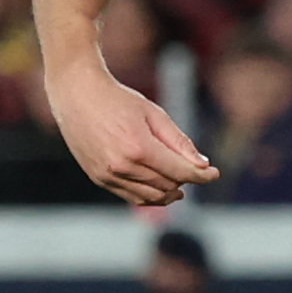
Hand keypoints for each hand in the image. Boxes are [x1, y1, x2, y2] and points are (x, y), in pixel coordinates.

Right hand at [47, 64, 216, 204]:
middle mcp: (121, 166)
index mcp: (139, 148)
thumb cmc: (119, 100)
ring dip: (170, 192)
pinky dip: (150, 195)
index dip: (202, 176)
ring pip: (151, 197)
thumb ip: (180, 142)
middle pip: (167, 186)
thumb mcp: (155, 114)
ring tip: (180, 182)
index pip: (180, 173)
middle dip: (186, 181)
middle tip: (195, 171)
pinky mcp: (99, 178)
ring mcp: (107, 175)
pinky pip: (131, 197)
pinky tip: (161, 187)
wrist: (77, 95)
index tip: (214, 173)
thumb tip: (203, 165)